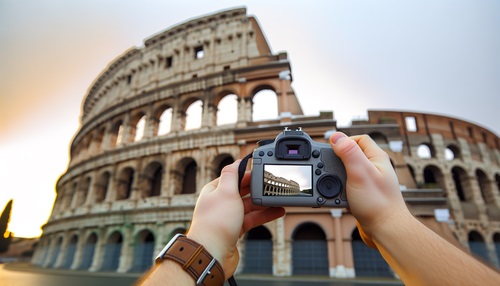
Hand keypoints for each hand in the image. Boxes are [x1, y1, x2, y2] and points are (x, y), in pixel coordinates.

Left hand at [186, 160, 284, 278]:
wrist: (212, 253)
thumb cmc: (216, 223)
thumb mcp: (225, 191)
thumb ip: (232, 174)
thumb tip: (237, 161)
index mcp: (214, 190)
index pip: (233, 176)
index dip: (247, 172)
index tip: (262, 170)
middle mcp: (220, 202)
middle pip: (242, 190)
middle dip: (257, 187)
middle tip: (273, 183)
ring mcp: (227, 217)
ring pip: (249, 206)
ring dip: (264, 202)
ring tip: (279, 198)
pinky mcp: (235, 230)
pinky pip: (252, 219)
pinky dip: (264, 215)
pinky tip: (277, 212)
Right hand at [329, 132, 410, 247]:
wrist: (386, 230)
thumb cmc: (378, 203)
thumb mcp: (360, 173)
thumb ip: (348, 153)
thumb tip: (336, 136)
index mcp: (377, 158)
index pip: (359, 139)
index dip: (344, 140)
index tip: (330, 148)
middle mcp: (375, 168)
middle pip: (352, 154)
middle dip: (337, 159)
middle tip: (326, 166)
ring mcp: (371, 182)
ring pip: (348, 171)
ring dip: (336, 176)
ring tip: (330, 182)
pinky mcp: (365, 194)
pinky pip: (348, 186)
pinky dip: (340, 189)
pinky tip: (337, 195)